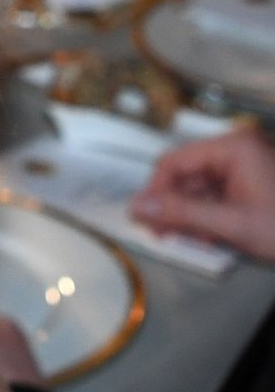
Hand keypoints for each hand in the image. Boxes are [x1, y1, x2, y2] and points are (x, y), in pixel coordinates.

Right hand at [131, 125, 274, 261]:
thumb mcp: (231, 223)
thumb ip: (181, 214)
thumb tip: (139, 206)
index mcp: (234, 148)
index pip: (174, 162)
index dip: (156, 193)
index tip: (148, 221)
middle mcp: (238, 151)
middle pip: (186, 177)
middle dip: (175, 209)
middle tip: (168, 238)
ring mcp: (246, 168)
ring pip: (199, 191)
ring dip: (192, 219)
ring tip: (196, 243)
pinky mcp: (251, 186)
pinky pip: (217, 199)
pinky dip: (209, 220)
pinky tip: (212, 240)